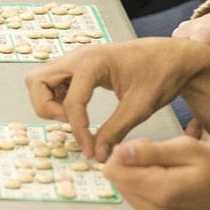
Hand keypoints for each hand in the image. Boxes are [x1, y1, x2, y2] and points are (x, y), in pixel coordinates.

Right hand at [25, 39, 209, 161]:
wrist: (172, 57)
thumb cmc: (159, 74)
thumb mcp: (139, 107)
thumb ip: (116, 130)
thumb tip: (98, 153)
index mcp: (93, 62)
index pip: (71, 102)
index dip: (77, 130)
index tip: (90, 149)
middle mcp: (77, 56)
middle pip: (37, 81)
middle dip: (47, 108)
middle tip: (70, 123)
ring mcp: (76, 59)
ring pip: (41, 80)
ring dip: (49, 102)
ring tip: (73, 118)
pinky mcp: (79, 66)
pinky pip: (54, 81)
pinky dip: (57, 98)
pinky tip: (78, 111)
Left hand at [103, 137, 209, 209]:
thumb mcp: (190, 149)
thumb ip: (151, 151)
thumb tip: (119, 151)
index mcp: (160, 191)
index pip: (113, 169)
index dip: (125, 151)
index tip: (148, 146)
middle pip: (118, 178)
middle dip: (133, 162)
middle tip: (163, 157)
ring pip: (126, 188)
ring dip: (141, 174)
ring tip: (170, 169)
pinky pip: (138, 199)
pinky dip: (148, 187)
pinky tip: (171, 182)